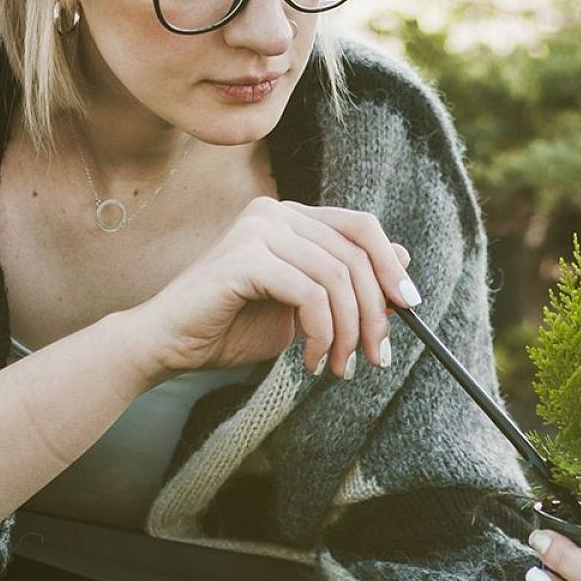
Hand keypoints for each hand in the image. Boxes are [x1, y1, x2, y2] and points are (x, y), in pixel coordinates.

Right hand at [127, 197, 416, 382]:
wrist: (170, 346)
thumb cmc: (232, 328)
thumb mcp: (305, 309)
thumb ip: (345, 286)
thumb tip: (404, 264)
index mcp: (292, 219)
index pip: (361, 227)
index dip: (391, 266)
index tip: (411, 308)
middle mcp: (276, 214)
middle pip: (356, 255)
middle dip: (375, 313)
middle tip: (377, 356)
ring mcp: (259, 230)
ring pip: (337, 278)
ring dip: (347, 332)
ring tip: (338, 367)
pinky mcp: (245, 257)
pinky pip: (310, 294)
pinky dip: (321, 332)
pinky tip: (311, 359)